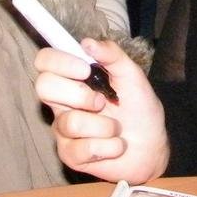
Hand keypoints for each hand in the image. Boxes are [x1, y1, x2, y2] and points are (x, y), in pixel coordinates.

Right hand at [34, 38, 169, 183]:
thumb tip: (87, 42)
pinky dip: (108, 147)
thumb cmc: (139, 108)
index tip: (86, 69)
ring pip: (71, 122)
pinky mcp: (70, 154)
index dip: (59, 62)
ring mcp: (63, 129)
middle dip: (79, 95)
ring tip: (116, 128)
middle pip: (44, 86)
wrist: (152, 145)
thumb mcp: (132, 76)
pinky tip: (115, 146)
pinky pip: (81, 149)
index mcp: (73, 78)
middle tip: (101, 102)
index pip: (45, 60)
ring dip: (104, 126)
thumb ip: (112, 55)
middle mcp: (62, 102)